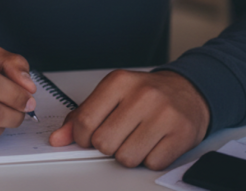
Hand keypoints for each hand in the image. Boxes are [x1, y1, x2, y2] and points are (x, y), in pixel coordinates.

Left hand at [49, 69, 208, 168]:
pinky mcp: (181, 134)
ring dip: (128, 155)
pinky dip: (149, 159)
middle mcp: (142, 95)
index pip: (85, 121)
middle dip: (107, 146)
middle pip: (104, 143)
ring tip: (135, 139)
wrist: (188, 91)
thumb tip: (58, 139)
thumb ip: (82, 116)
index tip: (87, 138)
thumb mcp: (111, 95)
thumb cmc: (145, 95)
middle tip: (117, 136)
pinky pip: (151, 164)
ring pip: (126, 158)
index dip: (81, 138)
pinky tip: (153, 143)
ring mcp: (163, 115)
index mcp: (118, 81)